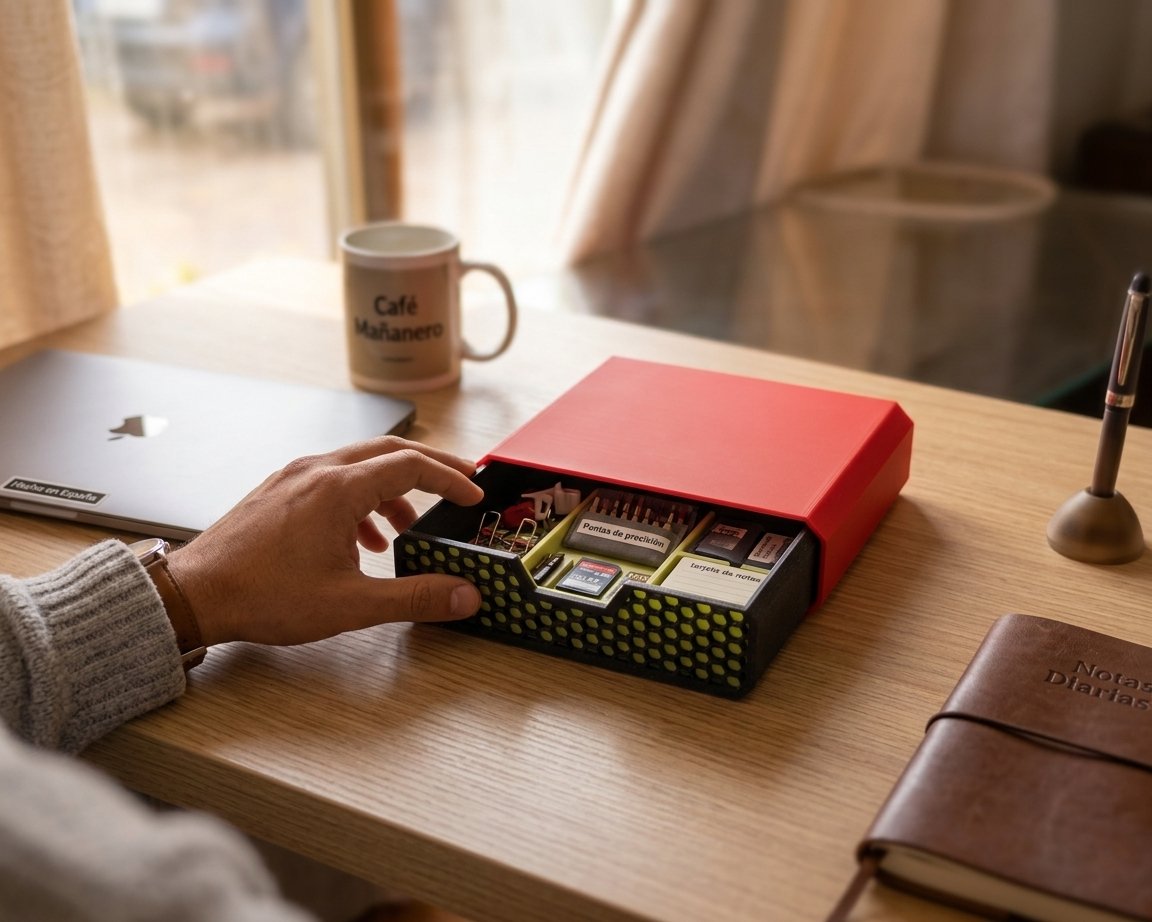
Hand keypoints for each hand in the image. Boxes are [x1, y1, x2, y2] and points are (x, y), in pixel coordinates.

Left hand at [167, 437, 483, 647]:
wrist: (194, 595)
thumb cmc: (262, 595)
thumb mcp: (351, 603)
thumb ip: (415, 597)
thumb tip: (463, 596)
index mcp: (339, 488)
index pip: (412, 466)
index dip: (450, 479)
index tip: (473, 494)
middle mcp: (317, 470)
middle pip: (389, 451)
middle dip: (430, 469)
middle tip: (459, 485)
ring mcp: (293, 477)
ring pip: (359, 464)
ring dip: (393, 488)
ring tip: (408, 527)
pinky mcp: (278, 490)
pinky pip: (332, 479)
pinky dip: (361, 498)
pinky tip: (362, 539)